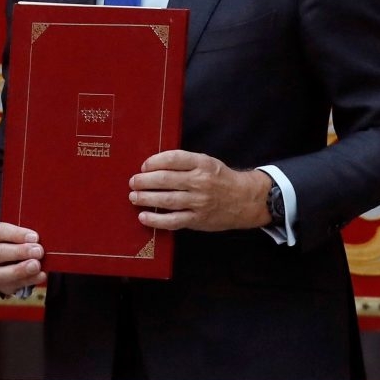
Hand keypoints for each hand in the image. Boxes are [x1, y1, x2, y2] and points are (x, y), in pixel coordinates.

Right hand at [0, 222, 46, 295]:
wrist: (1, 259)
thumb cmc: (9, 241)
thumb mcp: (12, 232)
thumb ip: (22, 235)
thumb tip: (35, 240)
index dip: (16, 234)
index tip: (34, 237)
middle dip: (20, 252)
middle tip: (37, 251)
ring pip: (0, 274)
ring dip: (21, 270)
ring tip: (36, 265)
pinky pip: (12, 285)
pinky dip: (28, 281)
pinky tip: (40, 276)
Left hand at [130, 150, 270, 231]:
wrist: (246, 200)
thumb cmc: (220, 178)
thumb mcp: (206, 162)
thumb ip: (184, 162)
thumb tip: (152, 165)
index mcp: (202, 164)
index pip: (173, 159)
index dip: (154, 162)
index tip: (143, 166)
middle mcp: (200, 182)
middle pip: (166, 179)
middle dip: (144, 181)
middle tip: (133, 182)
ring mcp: (199, 202)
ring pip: (167, 199)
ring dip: (146, 198)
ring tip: (133, 197)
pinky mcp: (198, 219)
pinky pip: (173, 220)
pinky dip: (156, 220)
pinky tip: (144, 217)